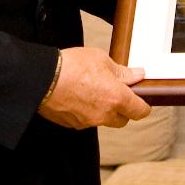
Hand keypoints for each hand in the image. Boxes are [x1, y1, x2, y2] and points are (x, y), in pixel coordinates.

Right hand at [36, 46, 150, 128]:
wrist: (42, 78)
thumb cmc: (71, 66)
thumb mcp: (101, 60)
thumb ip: (122, 72)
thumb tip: (137, 75)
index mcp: (116, 98)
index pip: (140, 111)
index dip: (143, 105)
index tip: (141, 98)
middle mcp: (104, 115)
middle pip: (123, 120)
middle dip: (123, 108)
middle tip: (115, 91)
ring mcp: (88, 122)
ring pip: (104, 120)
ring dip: (104, 110)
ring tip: (92, 90)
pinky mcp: (73, 124)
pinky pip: (87, 121)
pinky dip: (87, 112)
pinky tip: (78, 96)